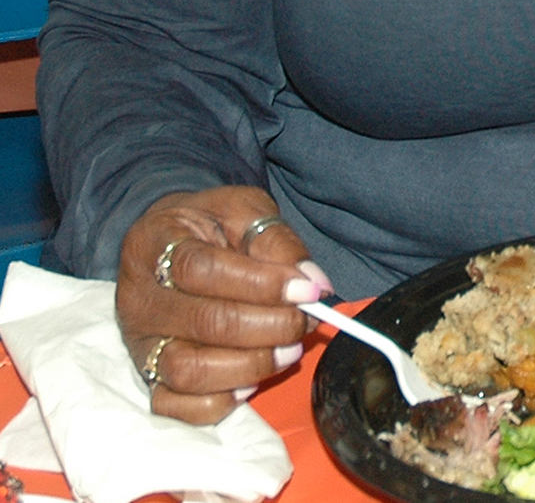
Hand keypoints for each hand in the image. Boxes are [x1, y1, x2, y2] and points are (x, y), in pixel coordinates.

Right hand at [117, 185, 332, 423]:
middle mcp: (139, 298)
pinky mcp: (146, 377)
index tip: (307, 290)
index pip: (202, 269)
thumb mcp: (243, 210)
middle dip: (268, 327)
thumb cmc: (210, 225)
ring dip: (250, 365)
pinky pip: (176, 406)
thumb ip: (276, 241)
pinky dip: (218, 402)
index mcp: (155, 243)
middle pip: (203, 323)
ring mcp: (139, 343)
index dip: (261, 284)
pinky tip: (251, 381)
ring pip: (189, 370)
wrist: (173, 242)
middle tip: (305, 321)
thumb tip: (313, 283)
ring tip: (289, 350)